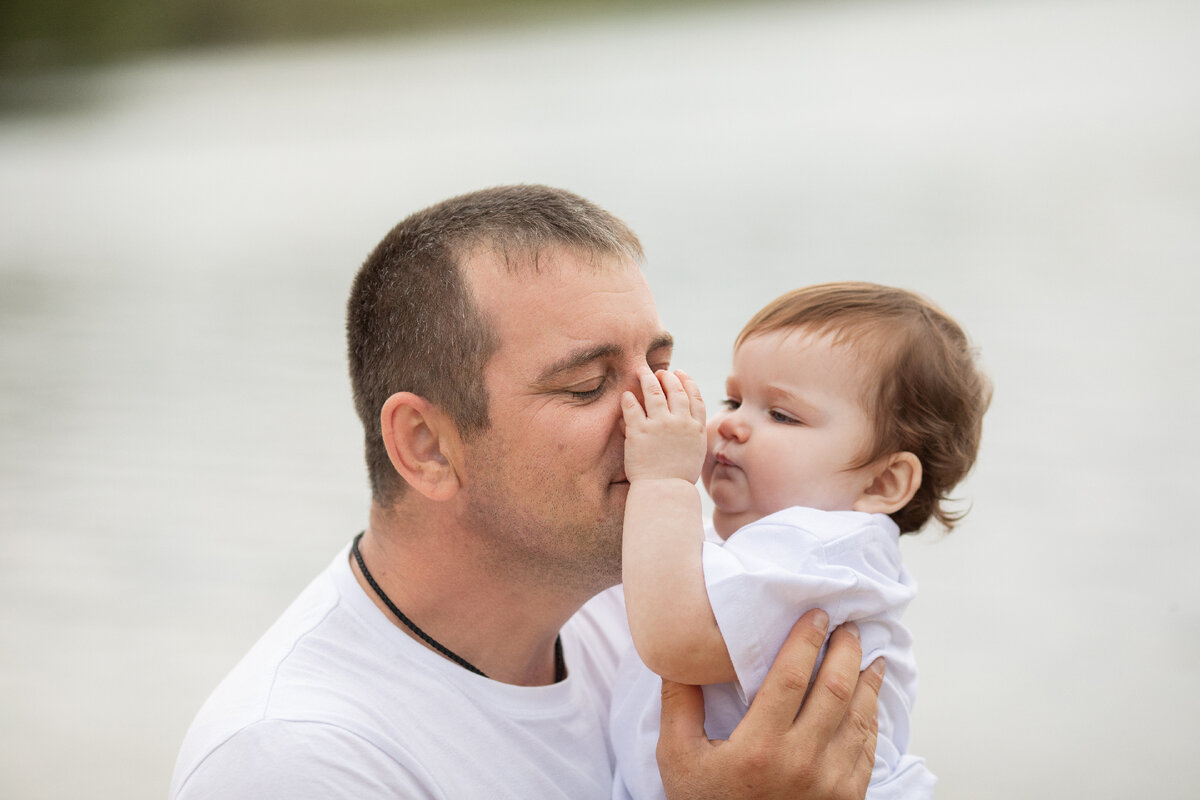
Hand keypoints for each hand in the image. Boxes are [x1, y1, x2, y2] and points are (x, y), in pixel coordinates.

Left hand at [622, 366, 706, 482]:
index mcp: (696, 429)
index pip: (695, 397)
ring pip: (654, 392)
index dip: (688, 382)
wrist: (664, 492)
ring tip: (642, 371)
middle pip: (676, 391)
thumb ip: (690, 434)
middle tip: (660, 372)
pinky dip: (630, 398)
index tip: (680, 374)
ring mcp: (660, 426)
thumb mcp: (694, 453)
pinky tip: (626, 394)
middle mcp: (680, 423)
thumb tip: (681, 419)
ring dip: (648, 379)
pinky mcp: (639, 431)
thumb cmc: (678, 477)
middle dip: (668, 377)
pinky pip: (633, 408)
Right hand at [656, 610, 881, 799]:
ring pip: (859, 717)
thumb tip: (676, 658)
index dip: (807, 640)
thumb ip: (679, 705)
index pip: (792, 677)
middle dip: (846, 651)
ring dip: (867, 681)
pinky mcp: (847, 799)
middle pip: (835, 690)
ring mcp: (830, 784)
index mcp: (760, 747)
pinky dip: (872, 718)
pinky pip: (868, 750)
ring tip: (868, 655)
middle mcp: (802, 763)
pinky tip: (869, 700)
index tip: (817, 615)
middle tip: (848, 627)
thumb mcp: (677, 757)